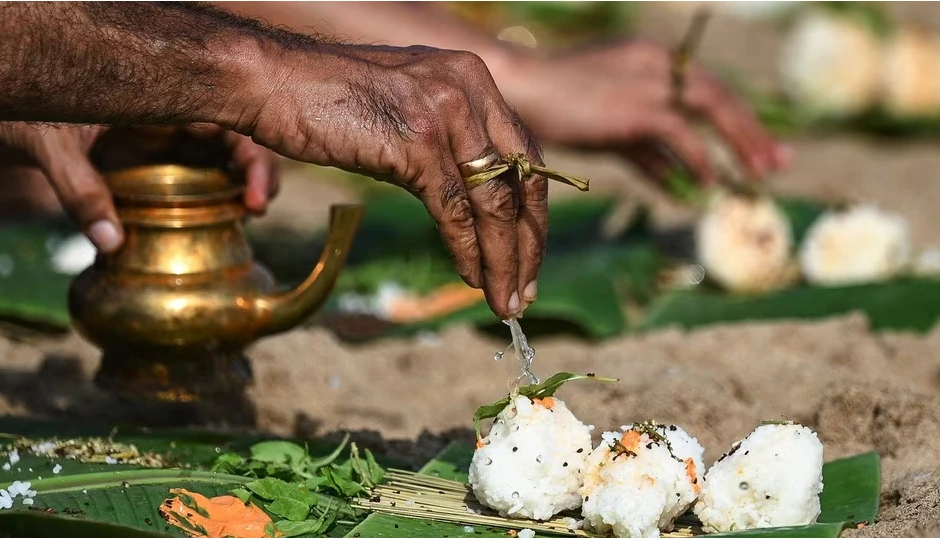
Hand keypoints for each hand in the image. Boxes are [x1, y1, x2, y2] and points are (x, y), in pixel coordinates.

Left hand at [0, 123, 278, 251]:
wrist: (16, 114)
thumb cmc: (32, 113)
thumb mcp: (53, 144)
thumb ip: (81, 191)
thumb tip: (112, 242)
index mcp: (159, 96)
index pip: (224, 119)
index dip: (251, 157)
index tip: (254, 197)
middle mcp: (172, 116)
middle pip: (237, 138)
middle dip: (258, 172)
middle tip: (258, 207)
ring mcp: (168, 140)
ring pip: (224, 158)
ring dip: (244, 184)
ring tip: (251, 213)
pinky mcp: (160, 162)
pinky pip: (201, 175)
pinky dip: (219, 195)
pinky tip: (226, 215)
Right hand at [237, 45, 545, 317]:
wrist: (270, 81)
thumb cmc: (330, 98)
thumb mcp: (408, 105)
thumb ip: (450, 136)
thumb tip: (478, 191)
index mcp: (473, 77)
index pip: (525, 155)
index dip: (533, 213)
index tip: (530, 256)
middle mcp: (469, 88)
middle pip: (521, 182)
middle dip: (528, 245)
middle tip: (526, 292)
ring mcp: (445, 113)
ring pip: (492, 205)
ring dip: (503, 262)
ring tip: (504, 301)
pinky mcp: (415, 142)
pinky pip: (455, 213)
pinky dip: (469, 253)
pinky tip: (472, 279)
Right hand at [502, 39, 789, 184]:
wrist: (519, 91)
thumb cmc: (555, 108)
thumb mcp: (610, 129)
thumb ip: (647, 152)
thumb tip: (682, 183)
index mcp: (652, 59)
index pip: (707, 86)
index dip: (737, 117)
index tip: (760, 145)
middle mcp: (658, 62)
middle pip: (719, 95)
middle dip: (751, 130)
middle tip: (778, 162)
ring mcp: (649, 80)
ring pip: (712, 107)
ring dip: (741, 142)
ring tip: (760, 174)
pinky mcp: (637, 106)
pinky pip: (682, 134)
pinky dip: (700, 158)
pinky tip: (710, 183)